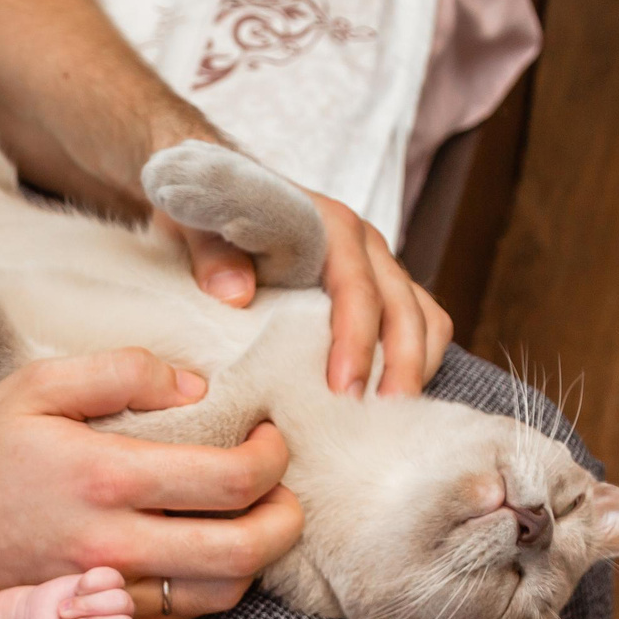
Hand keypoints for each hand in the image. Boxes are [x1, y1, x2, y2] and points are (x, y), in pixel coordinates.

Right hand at [0, 350, 303, 618]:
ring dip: (257, 559)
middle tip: (285, 489)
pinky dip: (212, 586)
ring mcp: (108, 591)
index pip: (228, 481)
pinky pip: (180, 615)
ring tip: (255, 519)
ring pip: (220, 594)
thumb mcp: (37, 385)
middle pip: (242, 553)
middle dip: (286, 519)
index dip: (271, 459)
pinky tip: (208, 550)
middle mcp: (112, 544)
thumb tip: (195, 386)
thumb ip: (120, 372)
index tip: (270, 437)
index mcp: (104, 477)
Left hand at [163, 186, 452, 396]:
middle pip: (403, 308)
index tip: (342, 390)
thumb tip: (236, 294)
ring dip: (415, 370)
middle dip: (398, 368)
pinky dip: (417, 362)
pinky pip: (421, 325)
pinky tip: (389, 402)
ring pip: (424, 318)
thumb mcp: (194, 224)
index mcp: (326, 225)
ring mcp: (378, 266)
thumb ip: (210, 252)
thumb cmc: (209, 214)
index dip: (355, 341)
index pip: (356, 287)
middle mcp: (363, 243)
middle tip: (375, 425)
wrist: (222, 193)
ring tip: (389, 423)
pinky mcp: (383, 289)